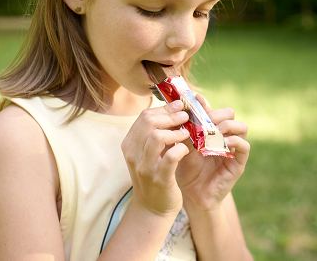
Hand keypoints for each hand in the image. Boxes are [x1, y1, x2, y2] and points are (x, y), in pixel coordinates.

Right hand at [121, 100, 192, 215]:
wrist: (152, 208)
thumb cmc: (155, 175)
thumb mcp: (149, 153)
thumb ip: (155, 133)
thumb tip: (172, 109)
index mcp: (129, 144)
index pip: (144, 116)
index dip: (164, 108)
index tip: (179, 107)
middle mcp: (133, 153)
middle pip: (149, 122)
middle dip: (171, 116)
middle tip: (185, 117)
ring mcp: (145, 167)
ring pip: (156, 136)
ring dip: (175, 132)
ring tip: (186, 134)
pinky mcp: (159, 178)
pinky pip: (170, 157)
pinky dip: (180, 149)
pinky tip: (186, 150)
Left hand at [175, 94, 249, 210]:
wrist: (191, 194)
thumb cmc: (185, 169)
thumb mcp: (184, 145)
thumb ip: (186, 128)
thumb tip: (183, 107)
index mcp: (211, 130)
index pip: (214, 109)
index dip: (206, 104)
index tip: (194, 100)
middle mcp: (224, 137)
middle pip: (230, 114)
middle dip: (217, 114)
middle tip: (204, 120)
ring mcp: (233, 149)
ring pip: (241, 127)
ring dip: (227, 125)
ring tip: (213, 131)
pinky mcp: (239, 163)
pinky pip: (244, 146)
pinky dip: (234, 141)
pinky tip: (221, 143)